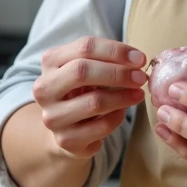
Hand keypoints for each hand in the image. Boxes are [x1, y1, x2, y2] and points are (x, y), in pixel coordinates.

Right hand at [33, 36, 147, 158]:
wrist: (67, 127)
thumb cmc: (83, 89)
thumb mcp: (89, 68)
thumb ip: (107, 59)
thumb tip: (137, 60)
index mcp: (50, 61)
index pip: (85, 47)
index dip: (116, 51)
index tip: (140, 58)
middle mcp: (45, 88)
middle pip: (82, 71)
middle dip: (118, 73)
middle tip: (141, 77)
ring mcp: (52, 116)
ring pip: (93, 102)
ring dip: (123, 97)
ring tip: (138, 94)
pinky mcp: (64, 139)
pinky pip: (100, 126)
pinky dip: (117, 117)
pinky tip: (123, 112)